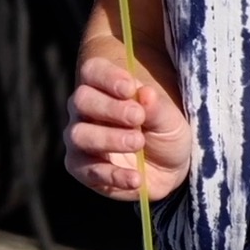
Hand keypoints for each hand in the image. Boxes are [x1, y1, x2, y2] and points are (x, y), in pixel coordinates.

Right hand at [66, 45, 193, 201]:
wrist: (168, 169)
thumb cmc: (164, 133)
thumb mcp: (170, 119)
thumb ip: (156, 107)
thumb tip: (145, 93)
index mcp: (103, 87)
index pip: (93, 72)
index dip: (107, 77)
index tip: (129, 88)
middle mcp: (85, 110)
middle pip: (82, 100)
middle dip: (110, 108)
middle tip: (137, 117)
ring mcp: (80, 139)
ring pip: (79, 134)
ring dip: (109, 138)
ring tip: (138, 143)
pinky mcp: (81, 168)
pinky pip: (89, 171)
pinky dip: (113, 175)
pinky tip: (135, 177)